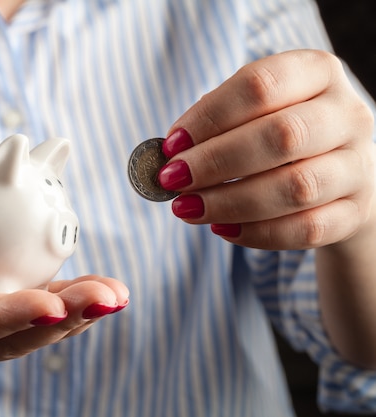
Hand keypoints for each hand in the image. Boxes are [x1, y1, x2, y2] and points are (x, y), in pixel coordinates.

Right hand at [0, 230, 128, 366]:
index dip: (5, 317)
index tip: (49, 303)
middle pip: (11, 337)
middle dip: (63, 319)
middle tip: (108, 296)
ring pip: (31, 332)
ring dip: (77, 314)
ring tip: (117, 293)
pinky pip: (34, 316)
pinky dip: (69, 304)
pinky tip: (101, 289)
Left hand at [159, 49, 374, 249]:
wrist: (338, 177)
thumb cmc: (278, 137)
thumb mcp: (253, 113)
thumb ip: (216, 123)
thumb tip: (171, 151)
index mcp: (317, 73)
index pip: (261, 85)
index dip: (210, 116)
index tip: (172, 144)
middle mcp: (347, 114)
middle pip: (281, 135)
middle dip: (215, 161)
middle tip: (172, 179)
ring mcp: (358, 165)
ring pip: (296, 187)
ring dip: (230, 201)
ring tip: (187, 208)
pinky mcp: (356, 212)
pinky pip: (308, 229)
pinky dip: (258, 233)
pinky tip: (222, 229)